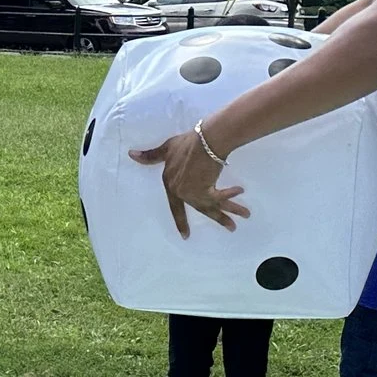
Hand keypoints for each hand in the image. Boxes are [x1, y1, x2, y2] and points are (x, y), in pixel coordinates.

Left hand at [127, 129, 250, 237]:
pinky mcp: (206, 190)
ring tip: (246, 215)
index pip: (175, 206)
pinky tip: (241, 191)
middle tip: (231, 228)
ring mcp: (193, 193)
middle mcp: (180, 192)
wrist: (204, 140)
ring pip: (213, 206)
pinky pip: (220, 197)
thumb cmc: (187, 143)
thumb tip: (131, 154)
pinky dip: (230, 195)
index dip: (180, 220)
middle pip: (200, 208)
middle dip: (219, 218)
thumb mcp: (167, 148)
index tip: (185, 235)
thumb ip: (151, 156)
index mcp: (169, 184)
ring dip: (231, 211)